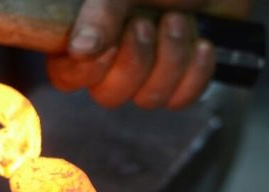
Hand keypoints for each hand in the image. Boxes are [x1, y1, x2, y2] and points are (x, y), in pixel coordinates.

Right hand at [47, 0, 216, 109]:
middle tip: (145, 23)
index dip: (86, 71)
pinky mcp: (180, 81)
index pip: (66, 76)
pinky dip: (195, 72)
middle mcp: (112, 58)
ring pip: (148, 99)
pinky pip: (180, 100)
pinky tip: (201, 45)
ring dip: (169, 58)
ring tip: (178, 20)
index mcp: (86, 32)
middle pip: (109, 96)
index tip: (107, 46)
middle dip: (135, 61)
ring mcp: (147, 73)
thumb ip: (101, 14)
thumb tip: (80, 50)